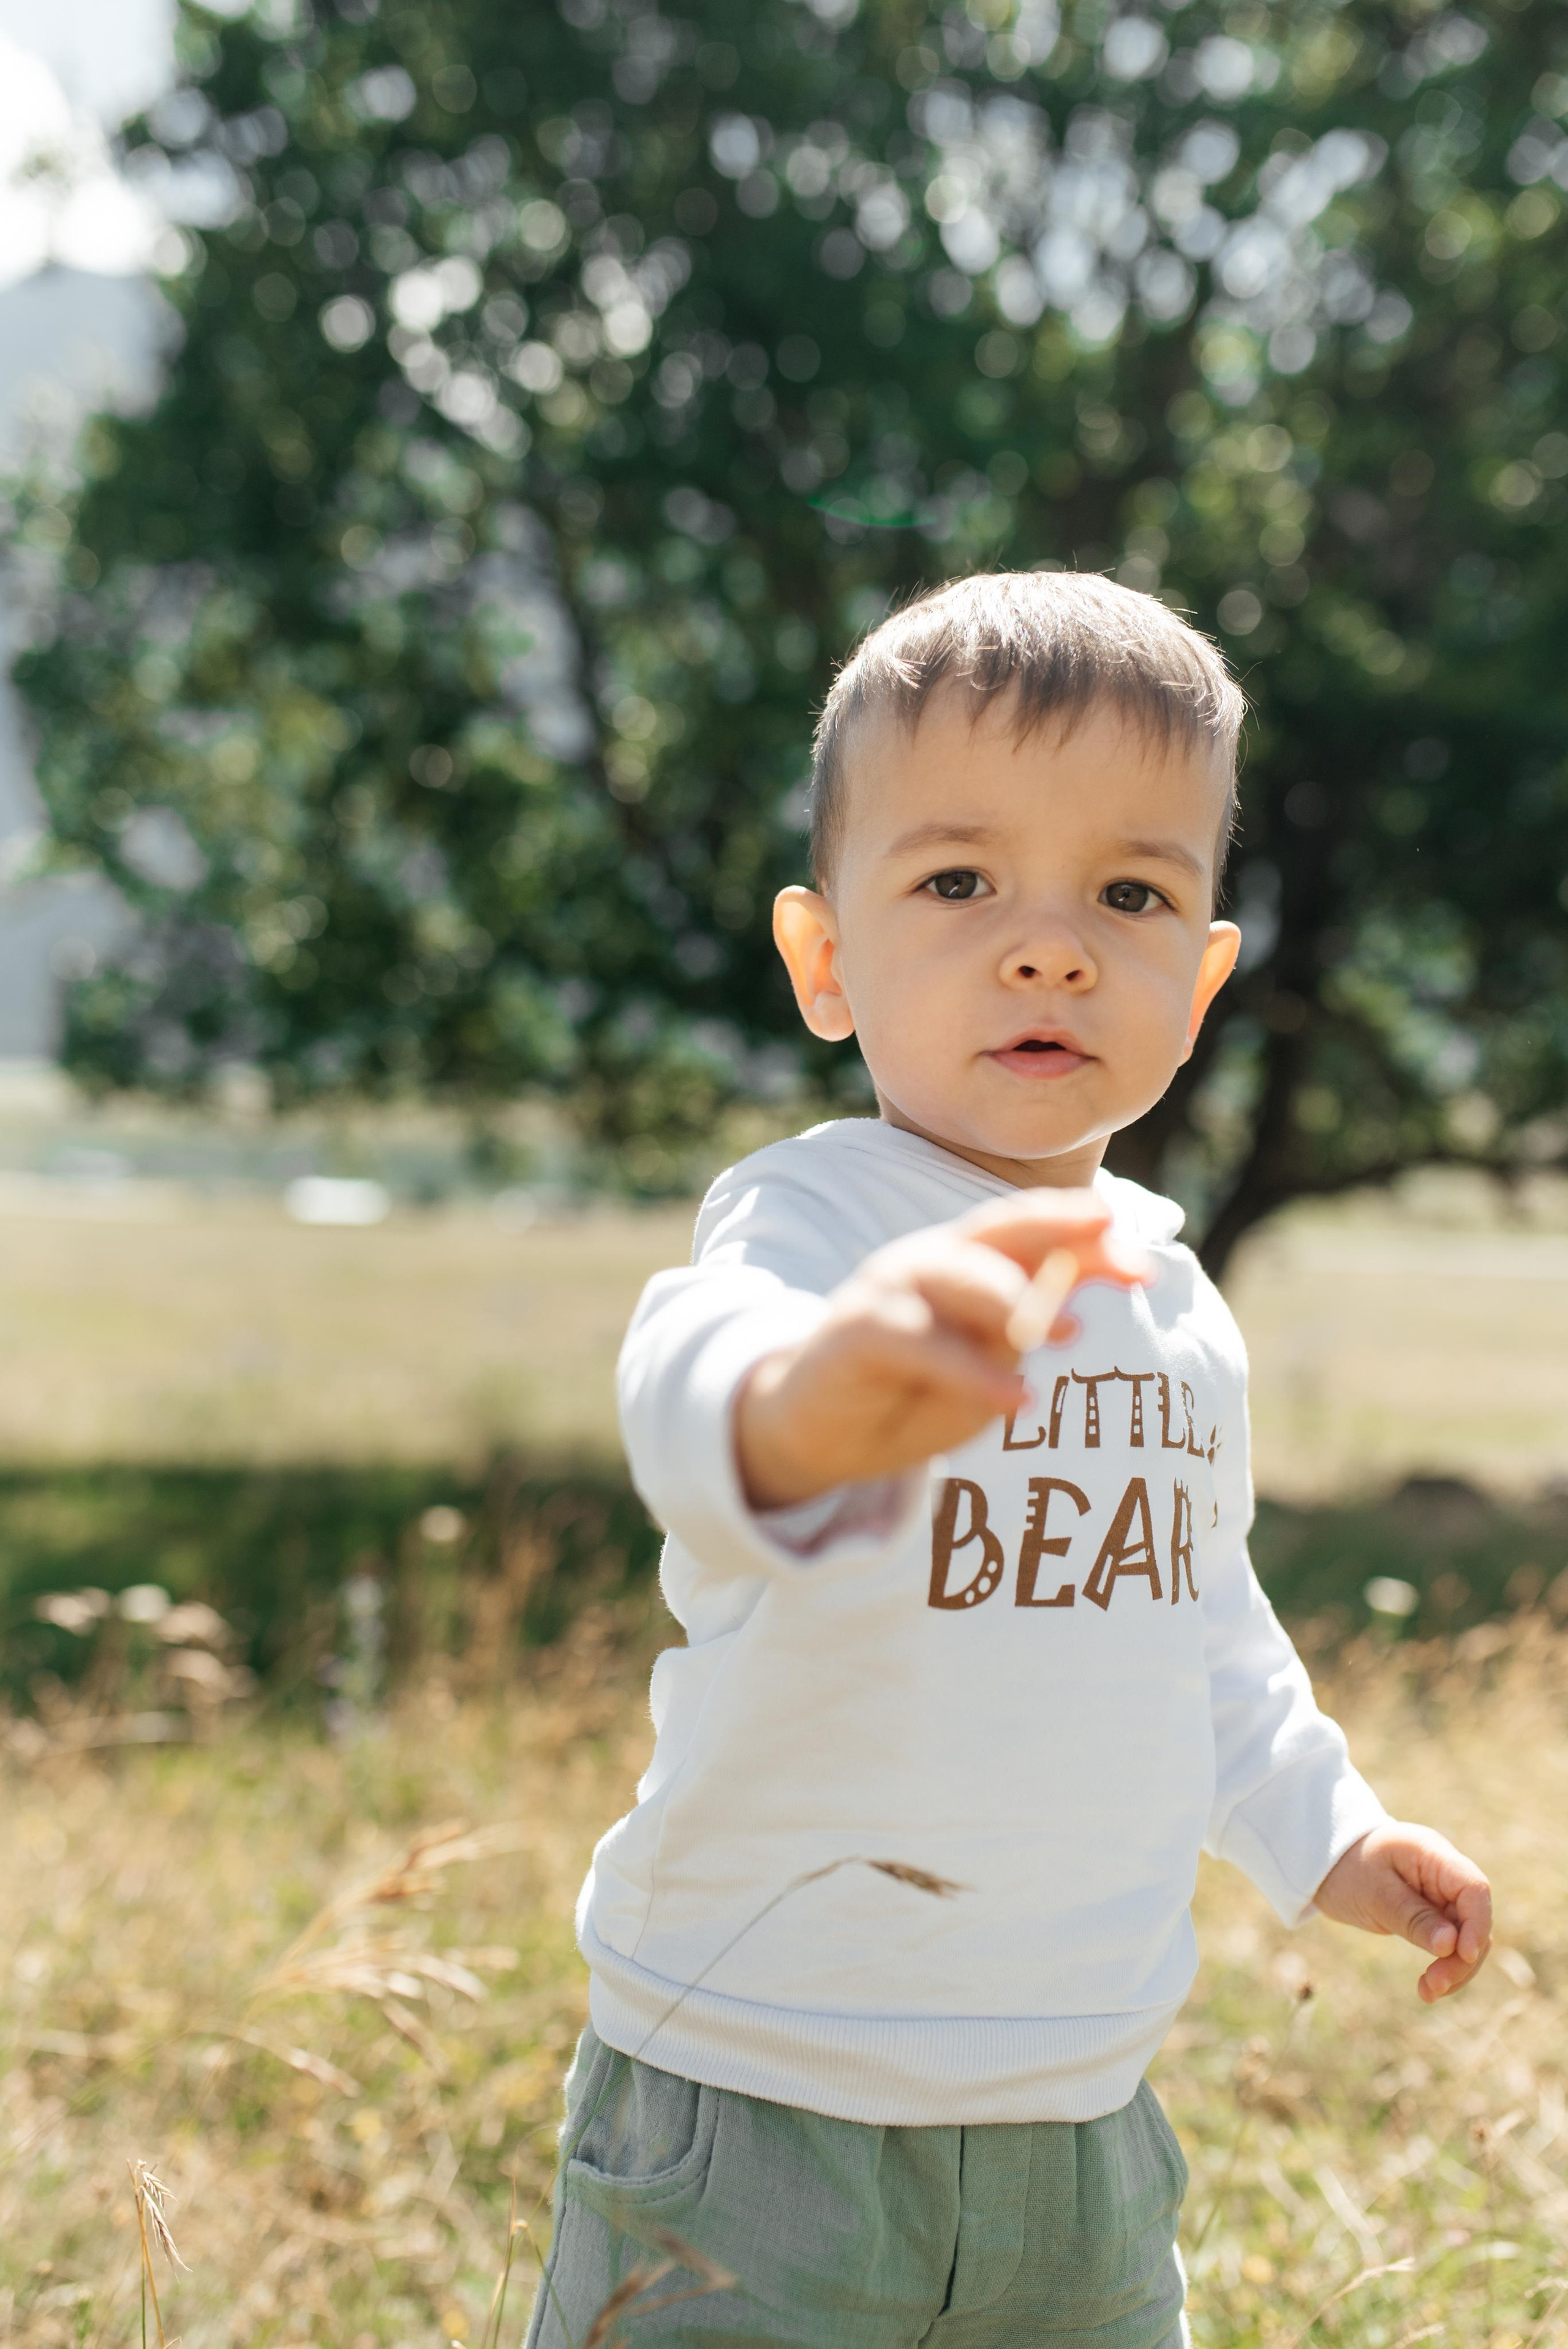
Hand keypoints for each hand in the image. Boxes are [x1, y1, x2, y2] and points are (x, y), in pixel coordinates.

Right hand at [733, 1190, 1150, 1510]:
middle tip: (1121, 1253)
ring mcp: (890, 1289)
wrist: (813, 1429)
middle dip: (1062, 1234)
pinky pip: (922, 1345)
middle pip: (1000, 1231)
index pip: (1032, 1235)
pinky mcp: (858, 1332)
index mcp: (966, 1261)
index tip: (1145, 1266)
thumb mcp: (983, 1364)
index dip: (1087, 1238)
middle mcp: (930, 1261)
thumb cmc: (910, 1391)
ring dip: (1017, 1301)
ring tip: (1067, 1336)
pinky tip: (1016, 1401)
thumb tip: (1073, 1311)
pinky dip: (970, 1372)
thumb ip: (1020, 1334)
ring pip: (959, 1276)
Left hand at [1313, 1821, 1491, 2002]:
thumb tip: (1452, 1946)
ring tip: (1428, 1992)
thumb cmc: (1347, 1869)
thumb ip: (1413, 1917)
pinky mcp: (1435, 1914)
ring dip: (1455, 1968)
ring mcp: (1442, 1894)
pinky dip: (1444, 1965)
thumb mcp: (1374, 1894)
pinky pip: (1451, 1943)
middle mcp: (1444, 1873)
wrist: (1327, 1863)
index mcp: (1431, 1853)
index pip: (1473, 1887)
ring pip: (1467, 1936)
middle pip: (1474, 1918)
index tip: (1462, 1955)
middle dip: (1462, 1957)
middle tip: (1435, 1986)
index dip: (1476, 1923)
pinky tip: (1427, 1988)